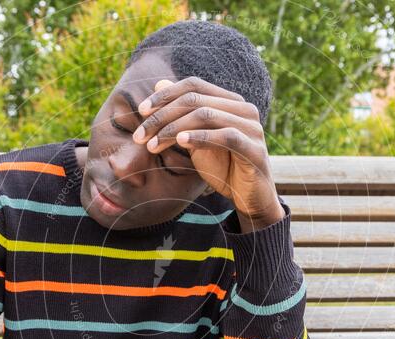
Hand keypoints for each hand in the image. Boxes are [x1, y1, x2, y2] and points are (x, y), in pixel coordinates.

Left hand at [132, 76, 283, 228]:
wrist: (249, 199)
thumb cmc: (224, 169)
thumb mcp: (196, 140)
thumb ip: (181, 115)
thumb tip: (159, 83)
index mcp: (230, 102)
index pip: (194, 85)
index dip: (165, 95)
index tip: (140, 111)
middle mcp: (244, 109)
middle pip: (195, 100)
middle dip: (162, 116)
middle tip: (139, 136)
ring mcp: (252, 128)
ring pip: (206, 115)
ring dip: (173, 129)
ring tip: (152, 145)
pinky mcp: (255, 149)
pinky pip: (226, 136)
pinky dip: (200, 137)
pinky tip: (180, 142)